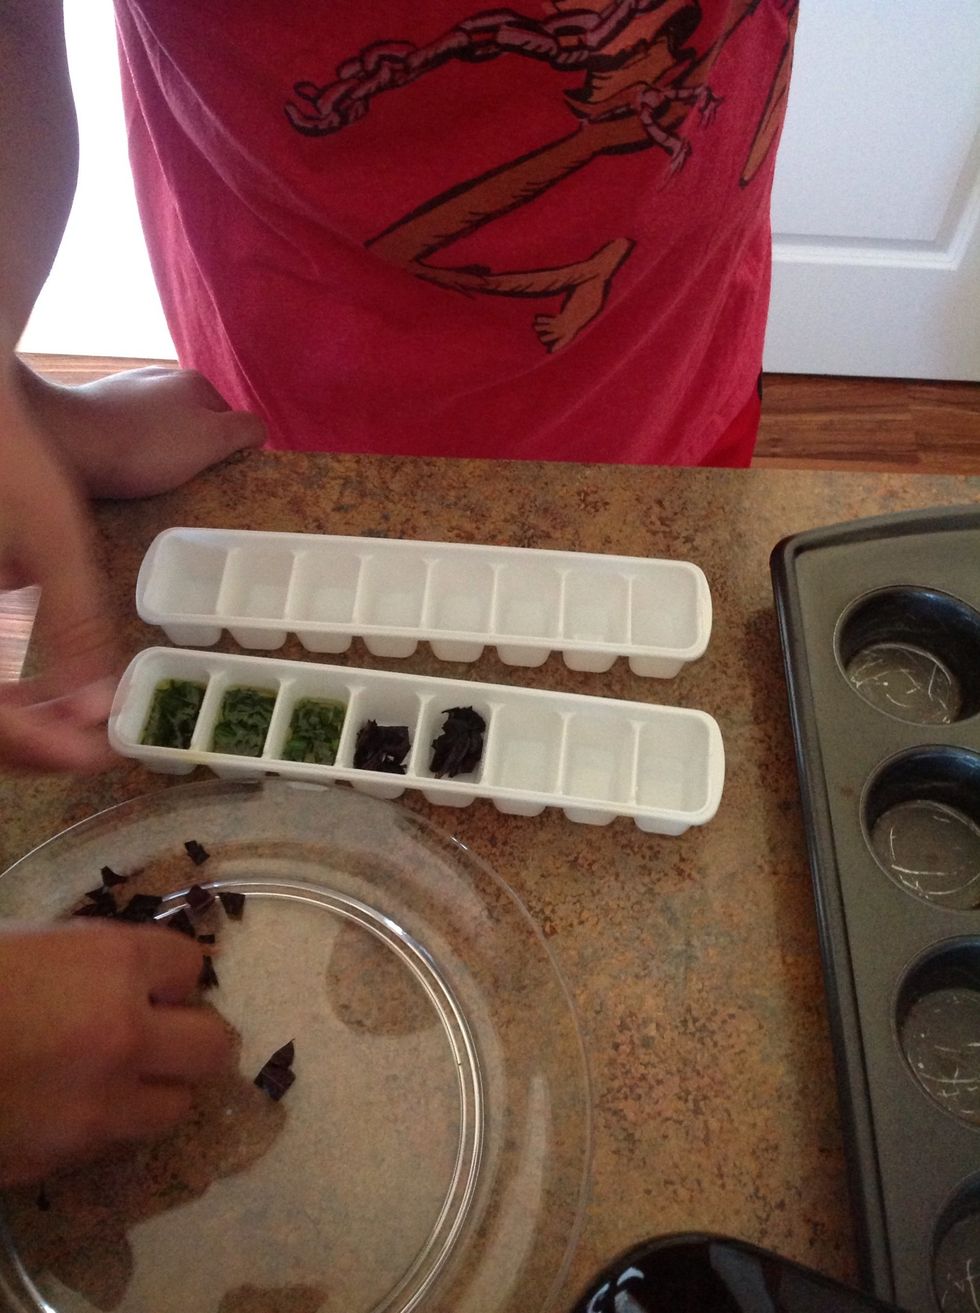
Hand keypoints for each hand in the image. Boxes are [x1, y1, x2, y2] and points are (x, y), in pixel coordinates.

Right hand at [0, 363, 115, 770]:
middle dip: (28, 742)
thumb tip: (96, 710)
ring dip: (9, 723)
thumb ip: (76, 628)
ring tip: (67, 717)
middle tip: (91, 742)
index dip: (46, 748)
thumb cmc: (3, 457)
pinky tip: (28, 690)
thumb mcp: (53, 543)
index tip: (100, 753)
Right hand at [0, 922, 234, 1186]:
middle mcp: (124, 1032)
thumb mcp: (26, 946)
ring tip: (117, 1079)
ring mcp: (99, 1103)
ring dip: (157, 1089)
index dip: (169, 975)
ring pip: (177, 1106)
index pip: (190, 964)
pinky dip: (107, 1126)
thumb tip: (123, 979)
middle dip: (193, 1037)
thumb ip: (85, 963)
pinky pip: (117, 1143)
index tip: (151, 982)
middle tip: (163, 1035)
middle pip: (214, 1044)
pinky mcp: (65, 1159)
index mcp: (110, 962)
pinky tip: (69, 1108)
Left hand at [18, 362, 266, 499]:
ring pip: (159, 425)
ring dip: (159, 449)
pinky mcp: (95, 407)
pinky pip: (127, 431)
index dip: (227, 450)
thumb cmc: (146, 445)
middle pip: (193, 421)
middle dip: (191, 448)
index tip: (213, 475)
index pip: (230, 419)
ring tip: (148, 476)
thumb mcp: (212, 438)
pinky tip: (122, 466)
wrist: (67, 441)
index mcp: (194, 381)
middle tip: (183, 480)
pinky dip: (130, 449)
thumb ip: (244, 431)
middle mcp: (161, 377)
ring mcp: (125, 390)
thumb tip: (258, 431)